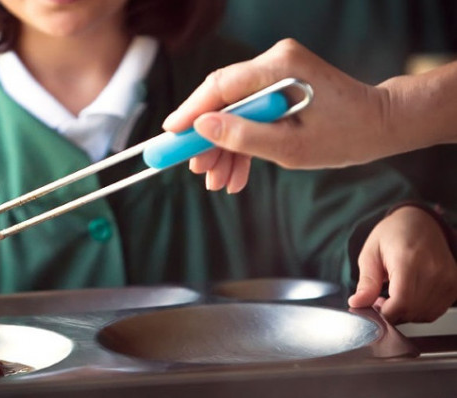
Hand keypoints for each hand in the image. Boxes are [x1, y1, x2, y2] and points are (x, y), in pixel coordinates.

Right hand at [162, 39, 393, 191]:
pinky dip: (242, 142)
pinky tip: (236, 174)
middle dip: (208, 139)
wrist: (380, 126)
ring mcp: (276, 72)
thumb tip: (201, 127)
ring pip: (233, 110)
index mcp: (279, 67)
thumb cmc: (344, 136)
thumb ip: (243, 136)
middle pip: (223, 100)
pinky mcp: (278, 85)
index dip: (190, 112)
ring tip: (219, 183)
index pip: (220, 86)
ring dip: (224, 147)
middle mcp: (274, 61)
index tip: (169, 136)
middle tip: (197, 171)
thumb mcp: (290, 147)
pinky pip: (249, 113)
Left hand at [349, 206, 456, 323]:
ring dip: (406, 313)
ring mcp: (448, 278)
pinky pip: (436, 311)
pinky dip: (419, 310)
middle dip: (392, 313)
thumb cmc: (393, 235)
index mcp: (409, 260)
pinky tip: (408, 297)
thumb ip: (366, 282)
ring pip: (424, 314)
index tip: (373, 307)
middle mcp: (433, 270)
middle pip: (412, 311)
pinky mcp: (454, 284)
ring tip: (393, 296)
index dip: (385, 313)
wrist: (420, 222)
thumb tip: (356, 304)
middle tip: (379, 300)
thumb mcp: (370, 254)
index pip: (401, 302)